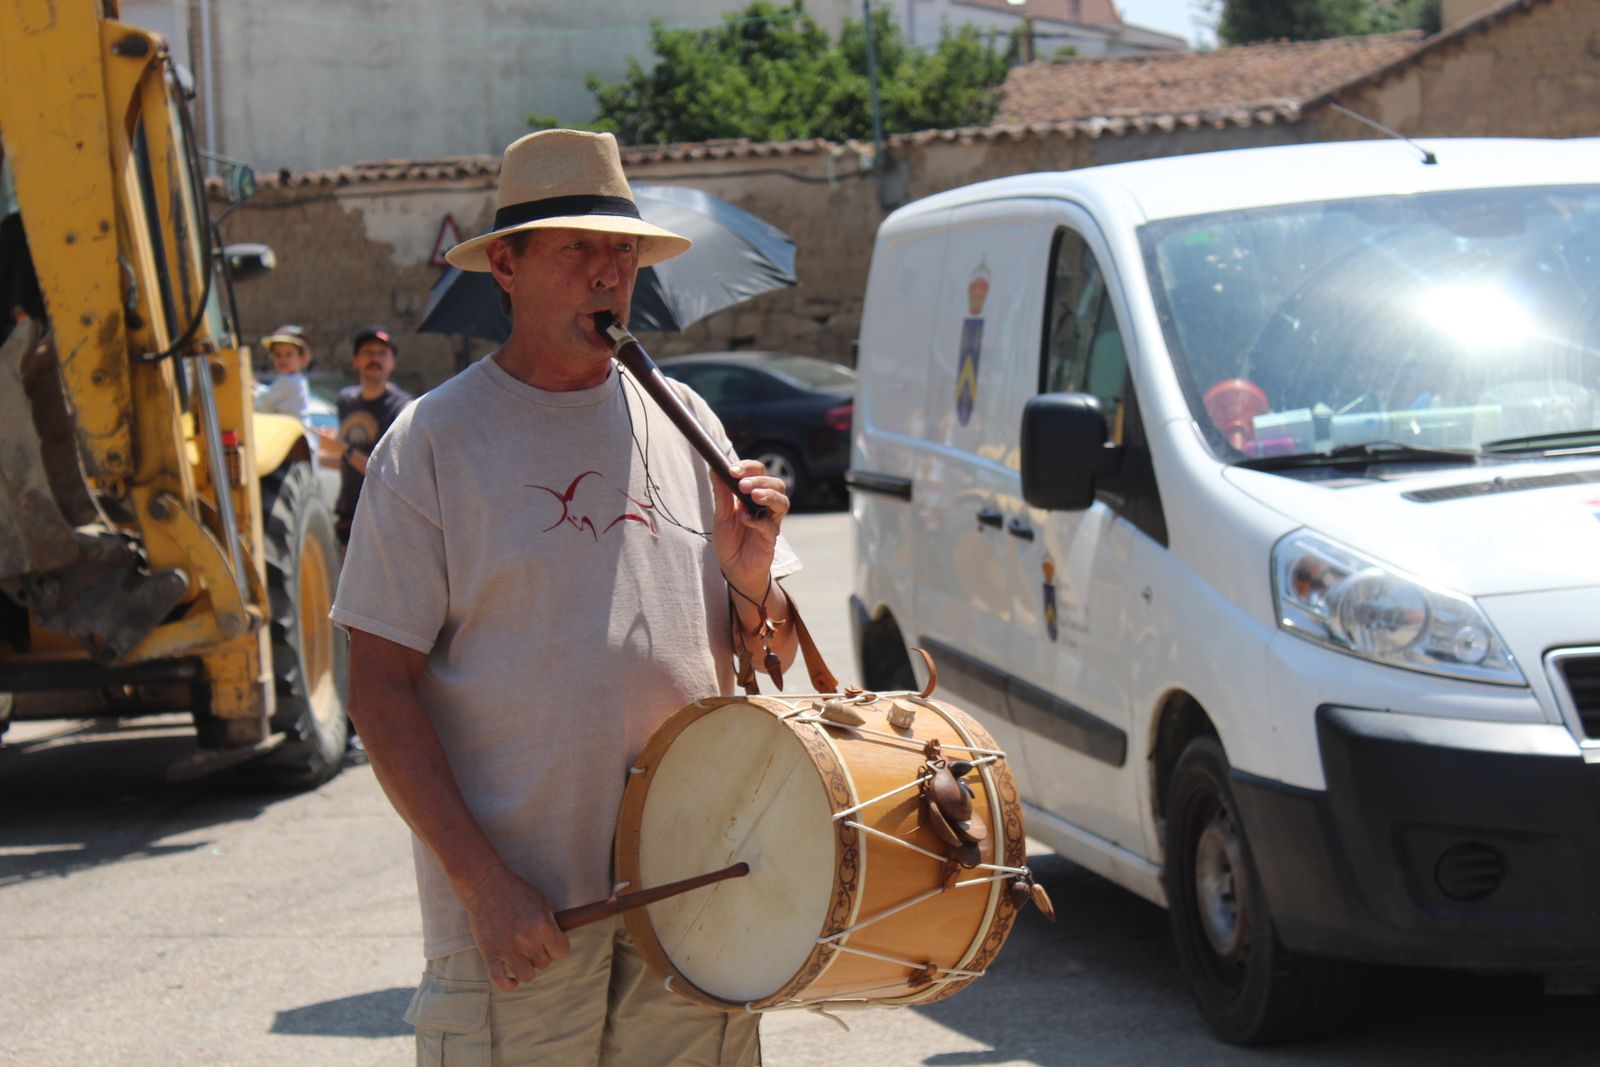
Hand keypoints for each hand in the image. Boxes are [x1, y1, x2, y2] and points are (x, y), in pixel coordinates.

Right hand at [457, 865, 569, 991]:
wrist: (486, 886)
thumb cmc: (516, 891)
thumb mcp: (543, 901)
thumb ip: (551, 923)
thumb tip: (557, 942)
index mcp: (543, 925)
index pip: (562, 952)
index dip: (558, 948)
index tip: (552, 943)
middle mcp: (527, 940)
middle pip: (545, 963)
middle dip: (541, 954)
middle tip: (532, 943)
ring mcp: (507, 949)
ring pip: (527, 976)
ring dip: (527, 969)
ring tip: (523, 958)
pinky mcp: (490, 954)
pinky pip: (500, 981)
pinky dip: (508, 984)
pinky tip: (512, 978)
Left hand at [712, 459, 788, 597]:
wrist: (733, 569)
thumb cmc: (729, 542)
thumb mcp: (721, 515)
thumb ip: (721, 493)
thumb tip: (714, 468)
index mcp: (753, 496)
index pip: (759, 472)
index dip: (748, 467)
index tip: (732, 470)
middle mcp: (766, 506)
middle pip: (777, 483)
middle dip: (760, 480)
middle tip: (742, 485)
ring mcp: (771, 522)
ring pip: (782, 502)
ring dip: (768, 495)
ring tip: (753, 496)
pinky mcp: (770, 539)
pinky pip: (771, 526)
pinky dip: (758, 520)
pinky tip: (745, 519)